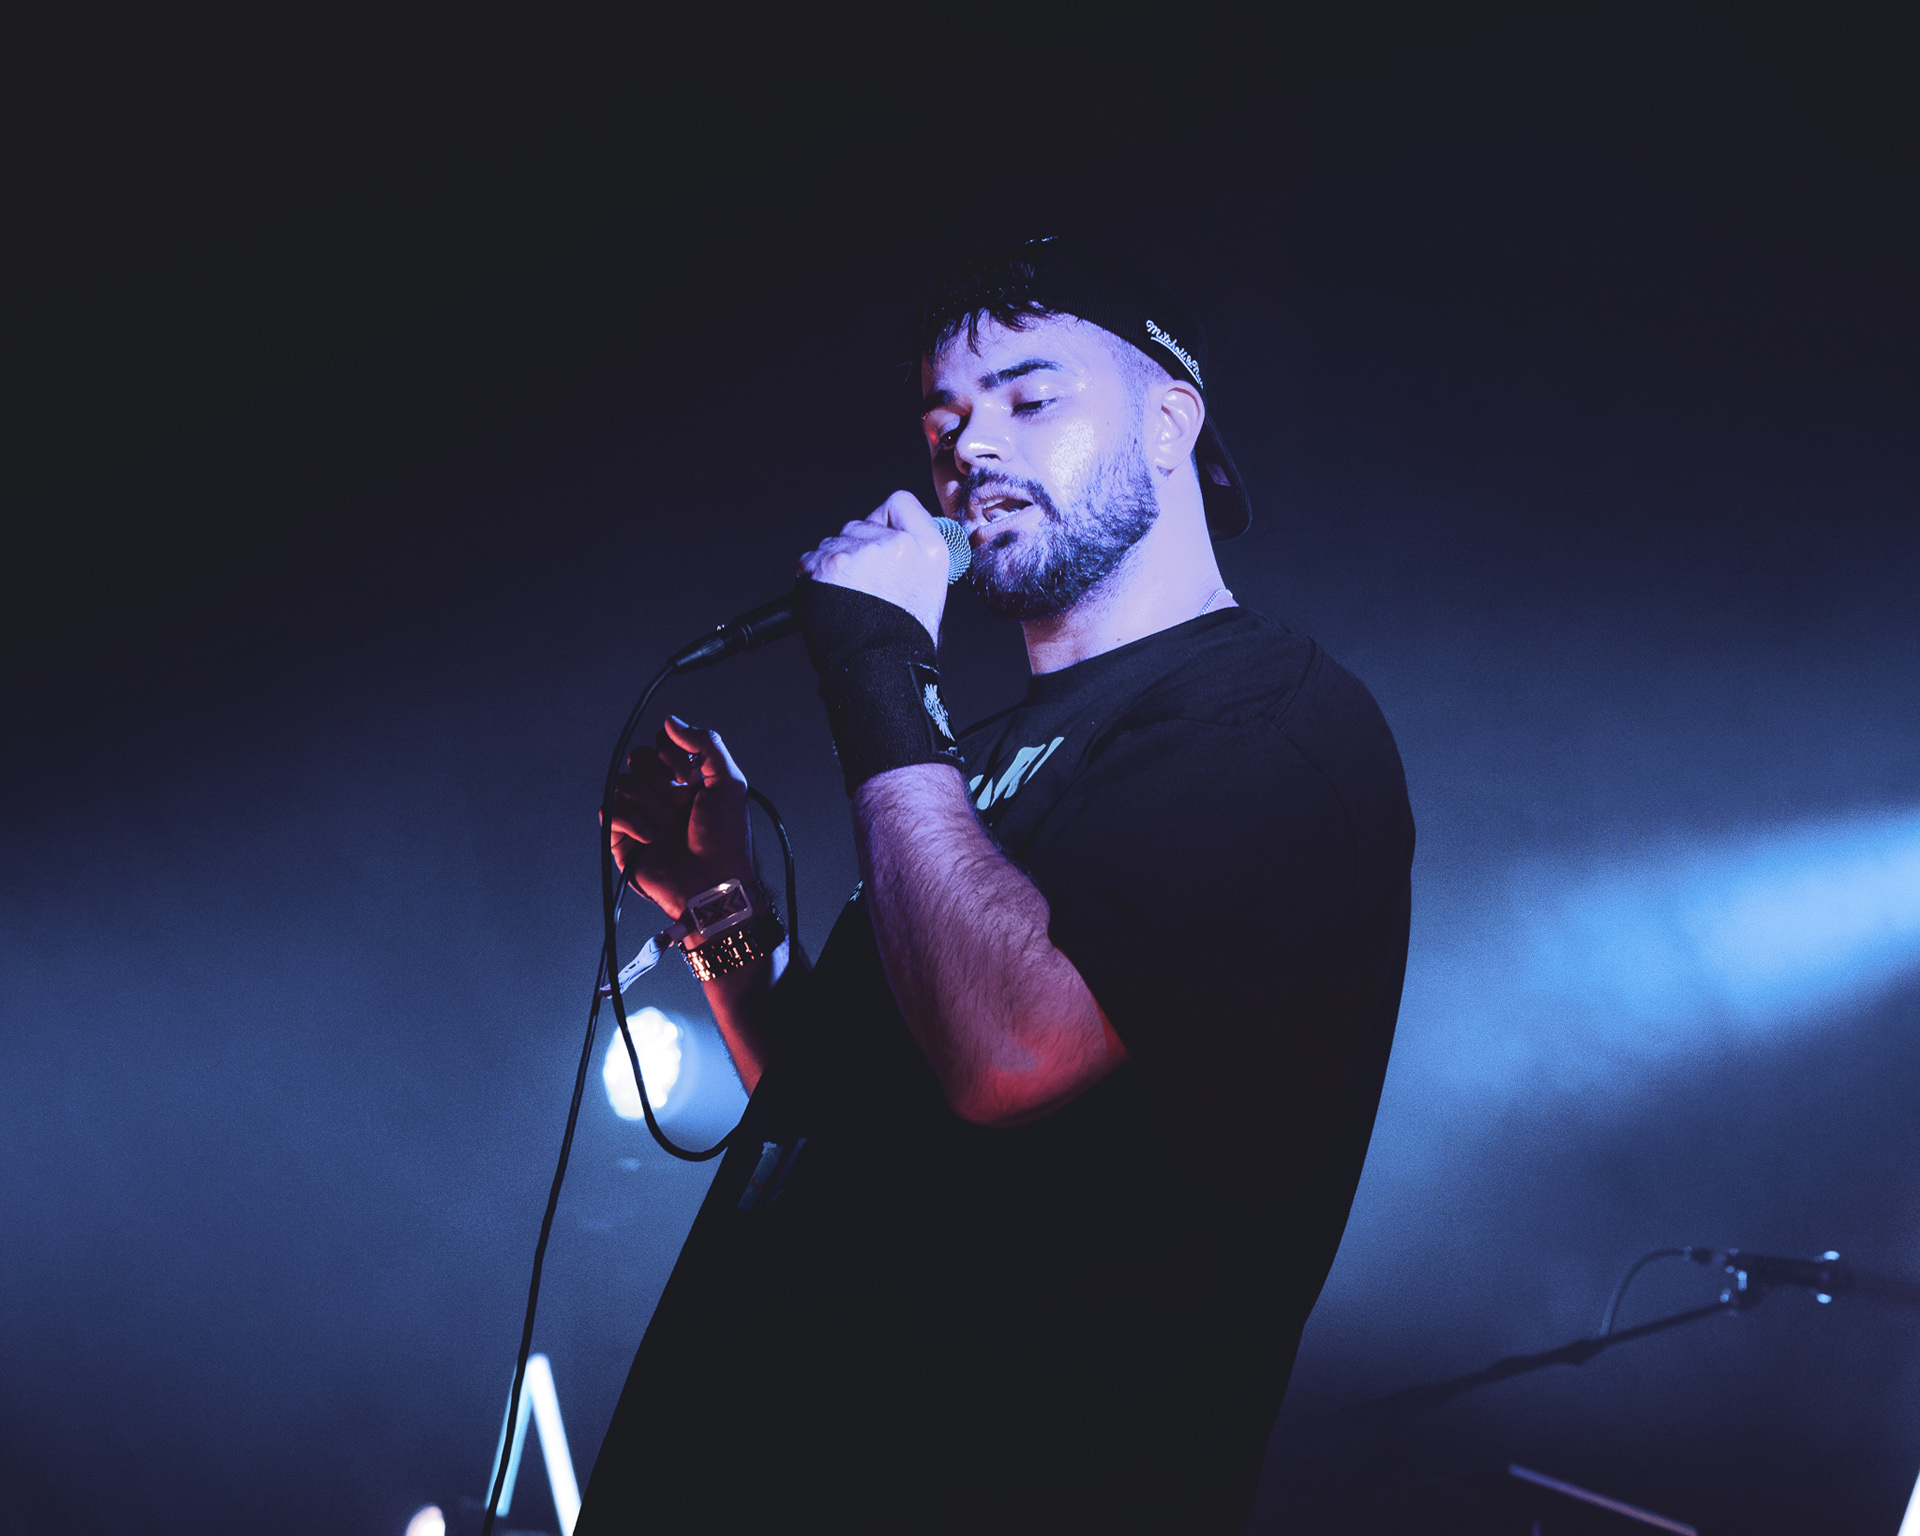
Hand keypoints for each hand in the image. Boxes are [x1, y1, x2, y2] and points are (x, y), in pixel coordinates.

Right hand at [604, 716, 752, 919]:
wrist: (713, 883)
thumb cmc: (726, 839)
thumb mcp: (730, 782)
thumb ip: (706, 743)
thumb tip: (671, 721)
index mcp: (685, 779)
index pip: (660, 744)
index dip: (671, 755)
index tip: (688, 775)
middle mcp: (661, 794)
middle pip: (638, 759)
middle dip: (660, 781)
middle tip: (679, 804)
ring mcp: (641, 815)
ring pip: (623, 784)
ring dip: (650, 805)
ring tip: (667, 827)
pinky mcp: (623, 839)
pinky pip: (608, 812)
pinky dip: (631, 823)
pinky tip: (652, 838)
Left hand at [798, 490, 951, 644]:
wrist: (879, 668)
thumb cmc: (903, 639)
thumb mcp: (930, 589)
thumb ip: (914, 555)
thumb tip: (891, 536)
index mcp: (929, 548)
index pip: (900, 503)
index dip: (886, 519)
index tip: (881, 536)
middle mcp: (896, 544)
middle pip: (861, 524)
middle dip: (856, 547)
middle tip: (862, 584)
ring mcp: (860, 552)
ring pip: (834, 541)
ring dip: (834, 563)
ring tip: (846, 597)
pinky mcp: (829, 564)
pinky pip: (811, 558)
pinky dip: (814, 576)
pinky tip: (829, 599)